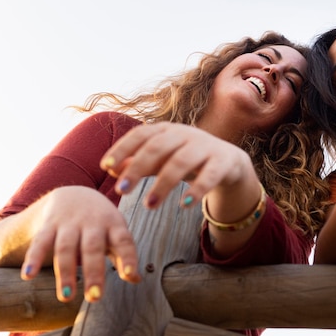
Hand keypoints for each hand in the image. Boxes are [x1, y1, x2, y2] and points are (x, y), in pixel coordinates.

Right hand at [21, 186, 140, 302]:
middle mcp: (92, 222)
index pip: (123, 241)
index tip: (129, 275)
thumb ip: (123, 255)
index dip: (127, 257)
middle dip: (93, 273)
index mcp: (114, 223)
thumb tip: (137, 280)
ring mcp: (69, 223)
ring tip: (66, 298)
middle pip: (92, 248)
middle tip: (95, 298)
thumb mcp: (115, 232)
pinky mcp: (48, 224)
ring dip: (65, 273)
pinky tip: (28, 275)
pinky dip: (33, 257)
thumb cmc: (100, 222)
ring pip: (66, 248)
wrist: (73, 193)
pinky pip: (40, 241)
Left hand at [100, 122, 254, 207]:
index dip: (122, 149)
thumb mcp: (162, 160)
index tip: (106, 168)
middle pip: (158, 147)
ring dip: (163, 184)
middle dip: (137, 168)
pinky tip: (184, 205)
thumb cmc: (188, 159)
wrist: (229, 162)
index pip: (141, 134)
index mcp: (167, 130)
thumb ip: (138, 163)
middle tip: (121, 190)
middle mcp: (185, 134)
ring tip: (149, 205)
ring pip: (181, 162)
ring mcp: (205, 146)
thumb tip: (111, 169)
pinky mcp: (223, 162)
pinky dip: (197, 190)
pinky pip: (209, 176)